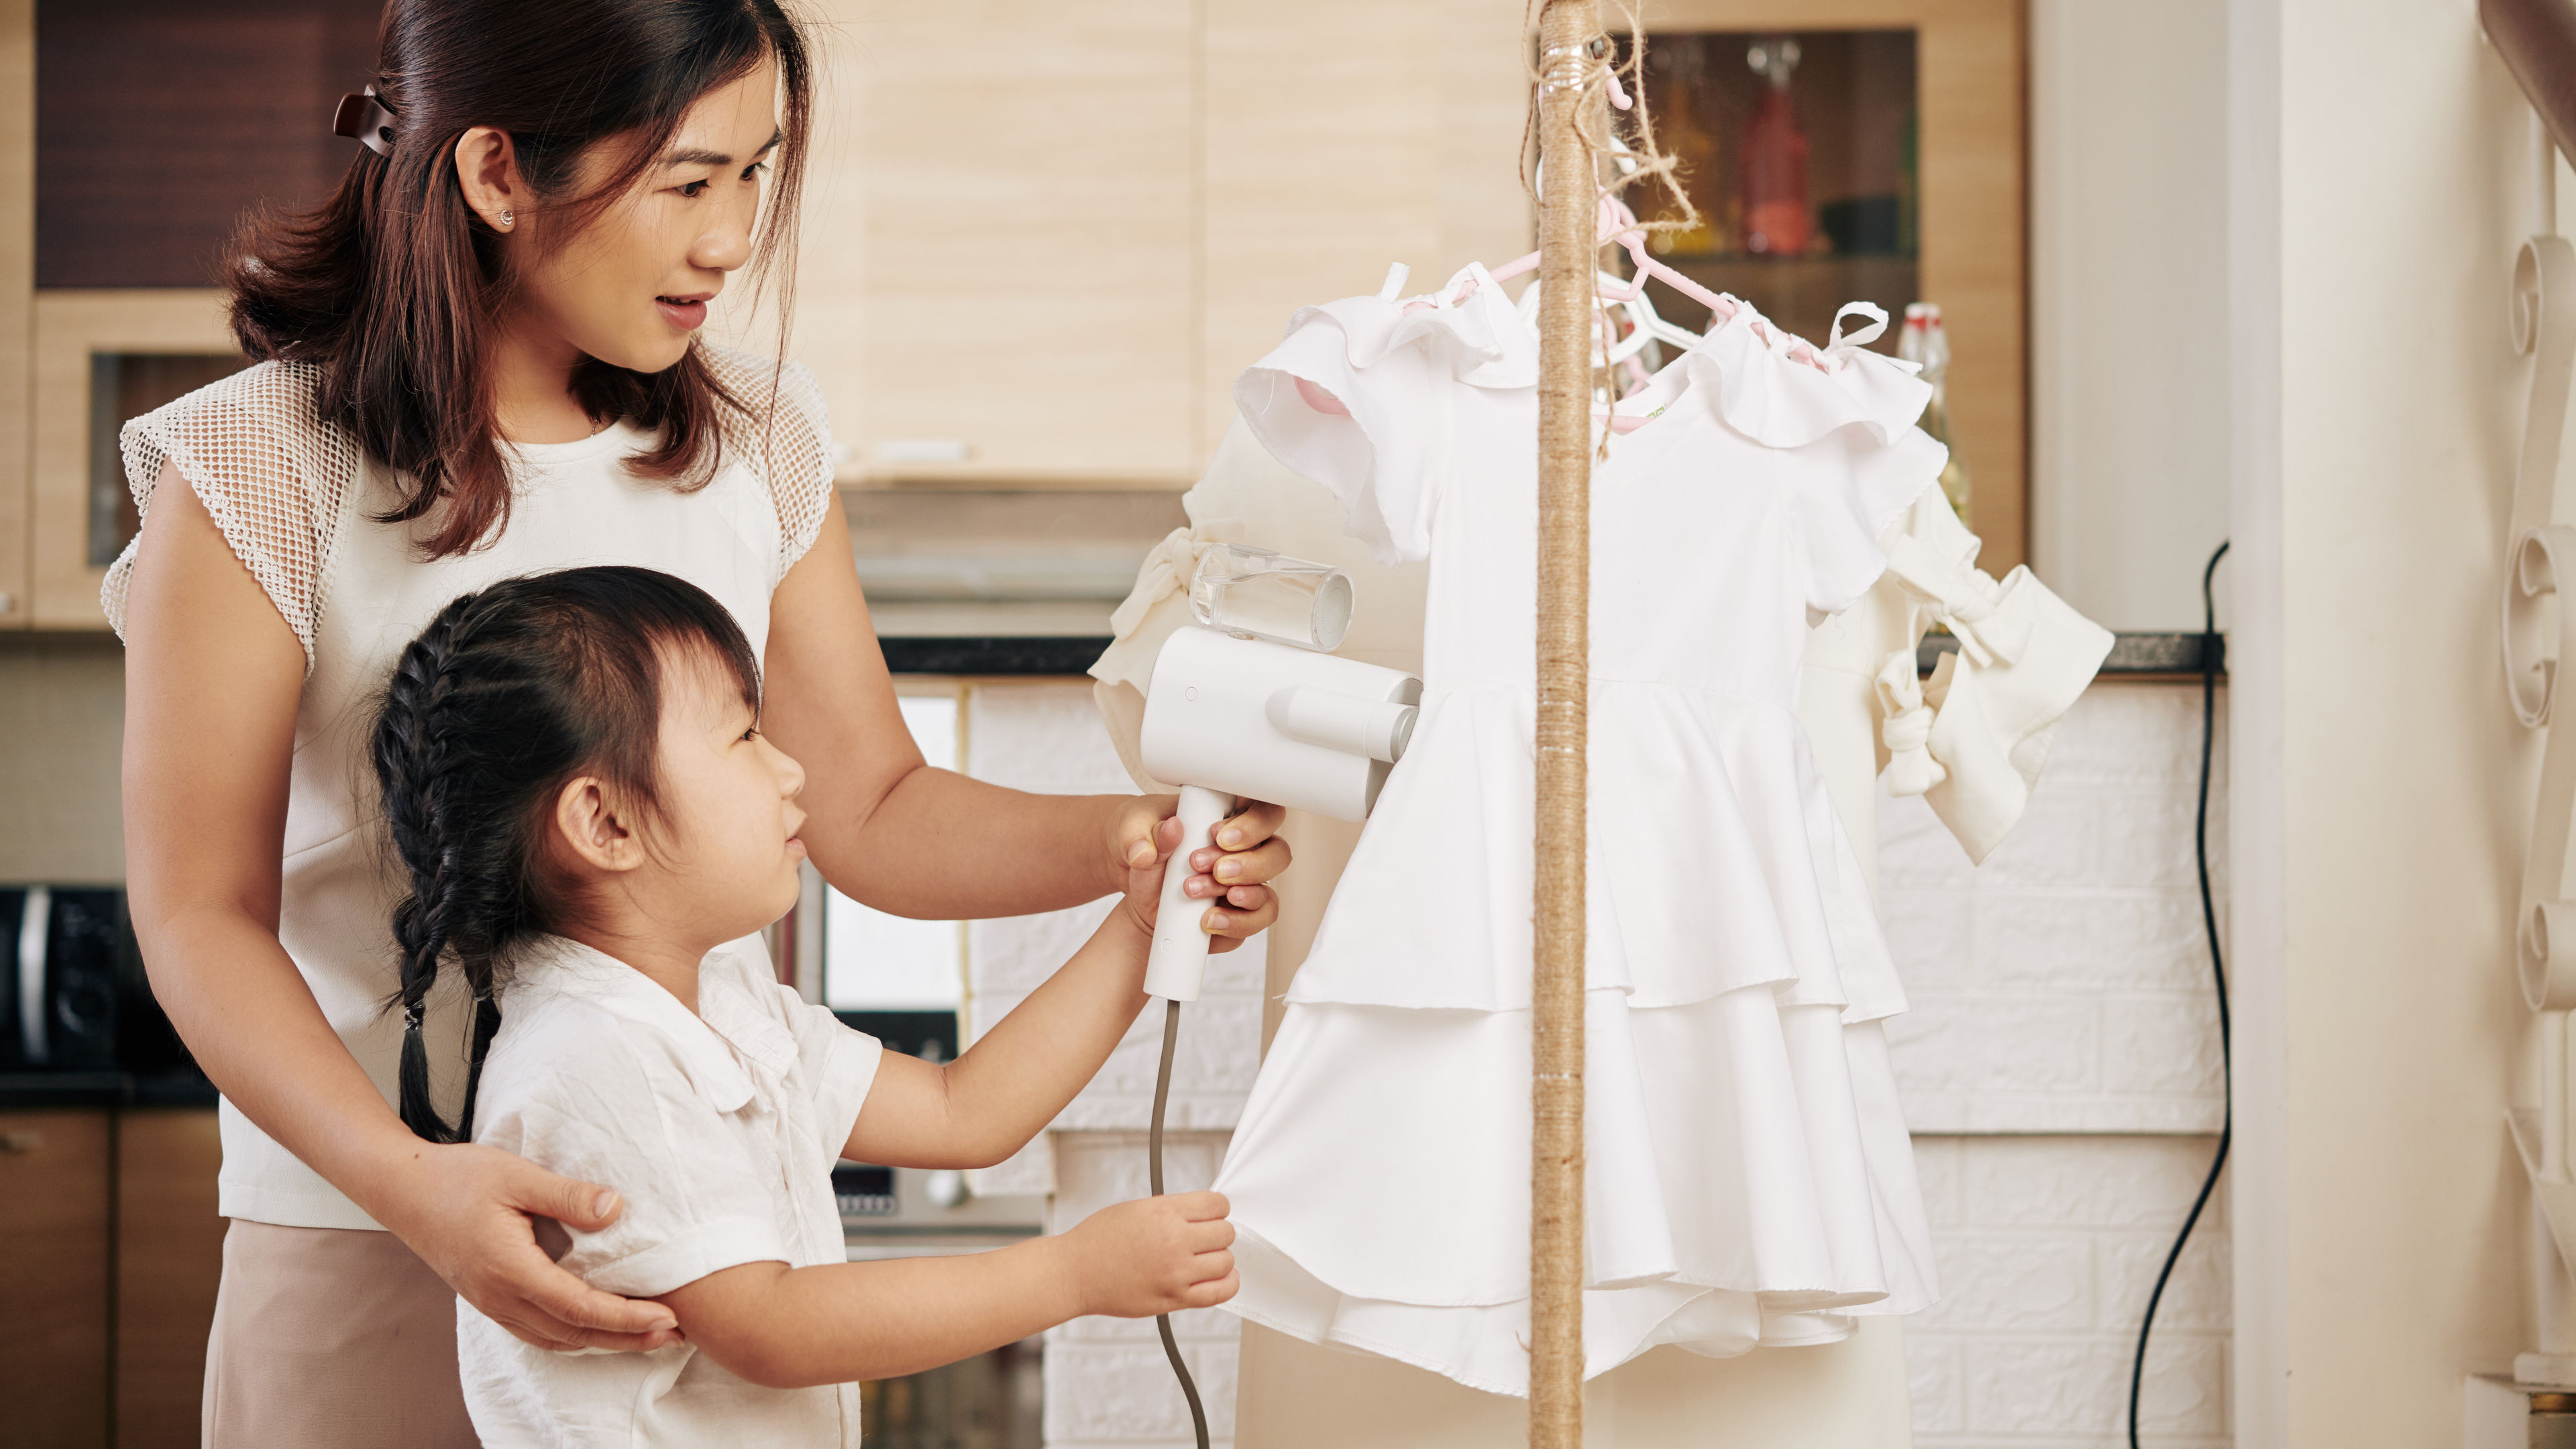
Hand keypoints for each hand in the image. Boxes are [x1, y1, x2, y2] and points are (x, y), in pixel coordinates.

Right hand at [372, 1141, 684, 1351]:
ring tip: (648, 1336)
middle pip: (574, 1333)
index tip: (668, 1315)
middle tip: (675, 1335)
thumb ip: (568, 1196)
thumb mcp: (518, 1175)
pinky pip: (538, 1332)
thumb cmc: (458, 1178)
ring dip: (604, 1341)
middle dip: (628, 1338)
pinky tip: (597, 1328)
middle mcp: (501, 1297)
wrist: (403, 1189)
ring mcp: (492, 1303)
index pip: (580, 1306)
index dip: (627, 1317)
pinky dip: (574, 1336)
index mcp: (510, 1269)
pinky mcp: (489, 1300)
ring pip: (557, 1339)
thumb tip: (616, 1209)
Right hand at [1059, 1191, 1237, 1317]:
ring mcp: (1176, 1272)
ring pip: (1226, 1261)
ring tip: (1206, 1258)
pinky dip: (1227, 1284)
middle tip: (1206, 1237)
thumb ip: (1172, 1210)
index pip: (1217, 1204)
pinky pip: (1218, 1293)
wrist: (1074, 1273)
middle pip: (1226, 1232)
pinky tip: (1221, 1278)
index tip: (1213, 1214)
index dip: (1218, 1208)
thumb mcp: (1137, 1208)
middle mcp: (1174, 1240)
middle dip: (1219, 1232)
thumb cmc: (1098, 1240)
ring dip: (1220, 1258)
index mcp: (1164, 1212)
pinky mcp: (1173, 1298)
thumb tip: (1202, 1214)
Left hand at [1109, 797, 1290, 951]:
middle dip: (1248, 864)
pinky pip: (1255, 921)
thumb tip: (1170, 830)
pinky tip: (1208, 919)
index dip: (1252, 823)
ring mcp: (1247, 885)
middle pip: (1277, 853)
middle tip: (1211, 868)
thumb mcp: (1134, 833)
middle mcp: (1246, 851)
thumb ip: (1149, 833)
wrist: (1135, 890)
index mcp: (1228, 817)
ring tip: (1197, 892)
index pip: (1263, 810)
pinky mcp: (1241, 915)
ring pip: (1268, 892)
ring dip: (1240, 895)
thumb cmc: (1143, 848)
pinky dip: (1235, 923)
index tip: (1216, 834)